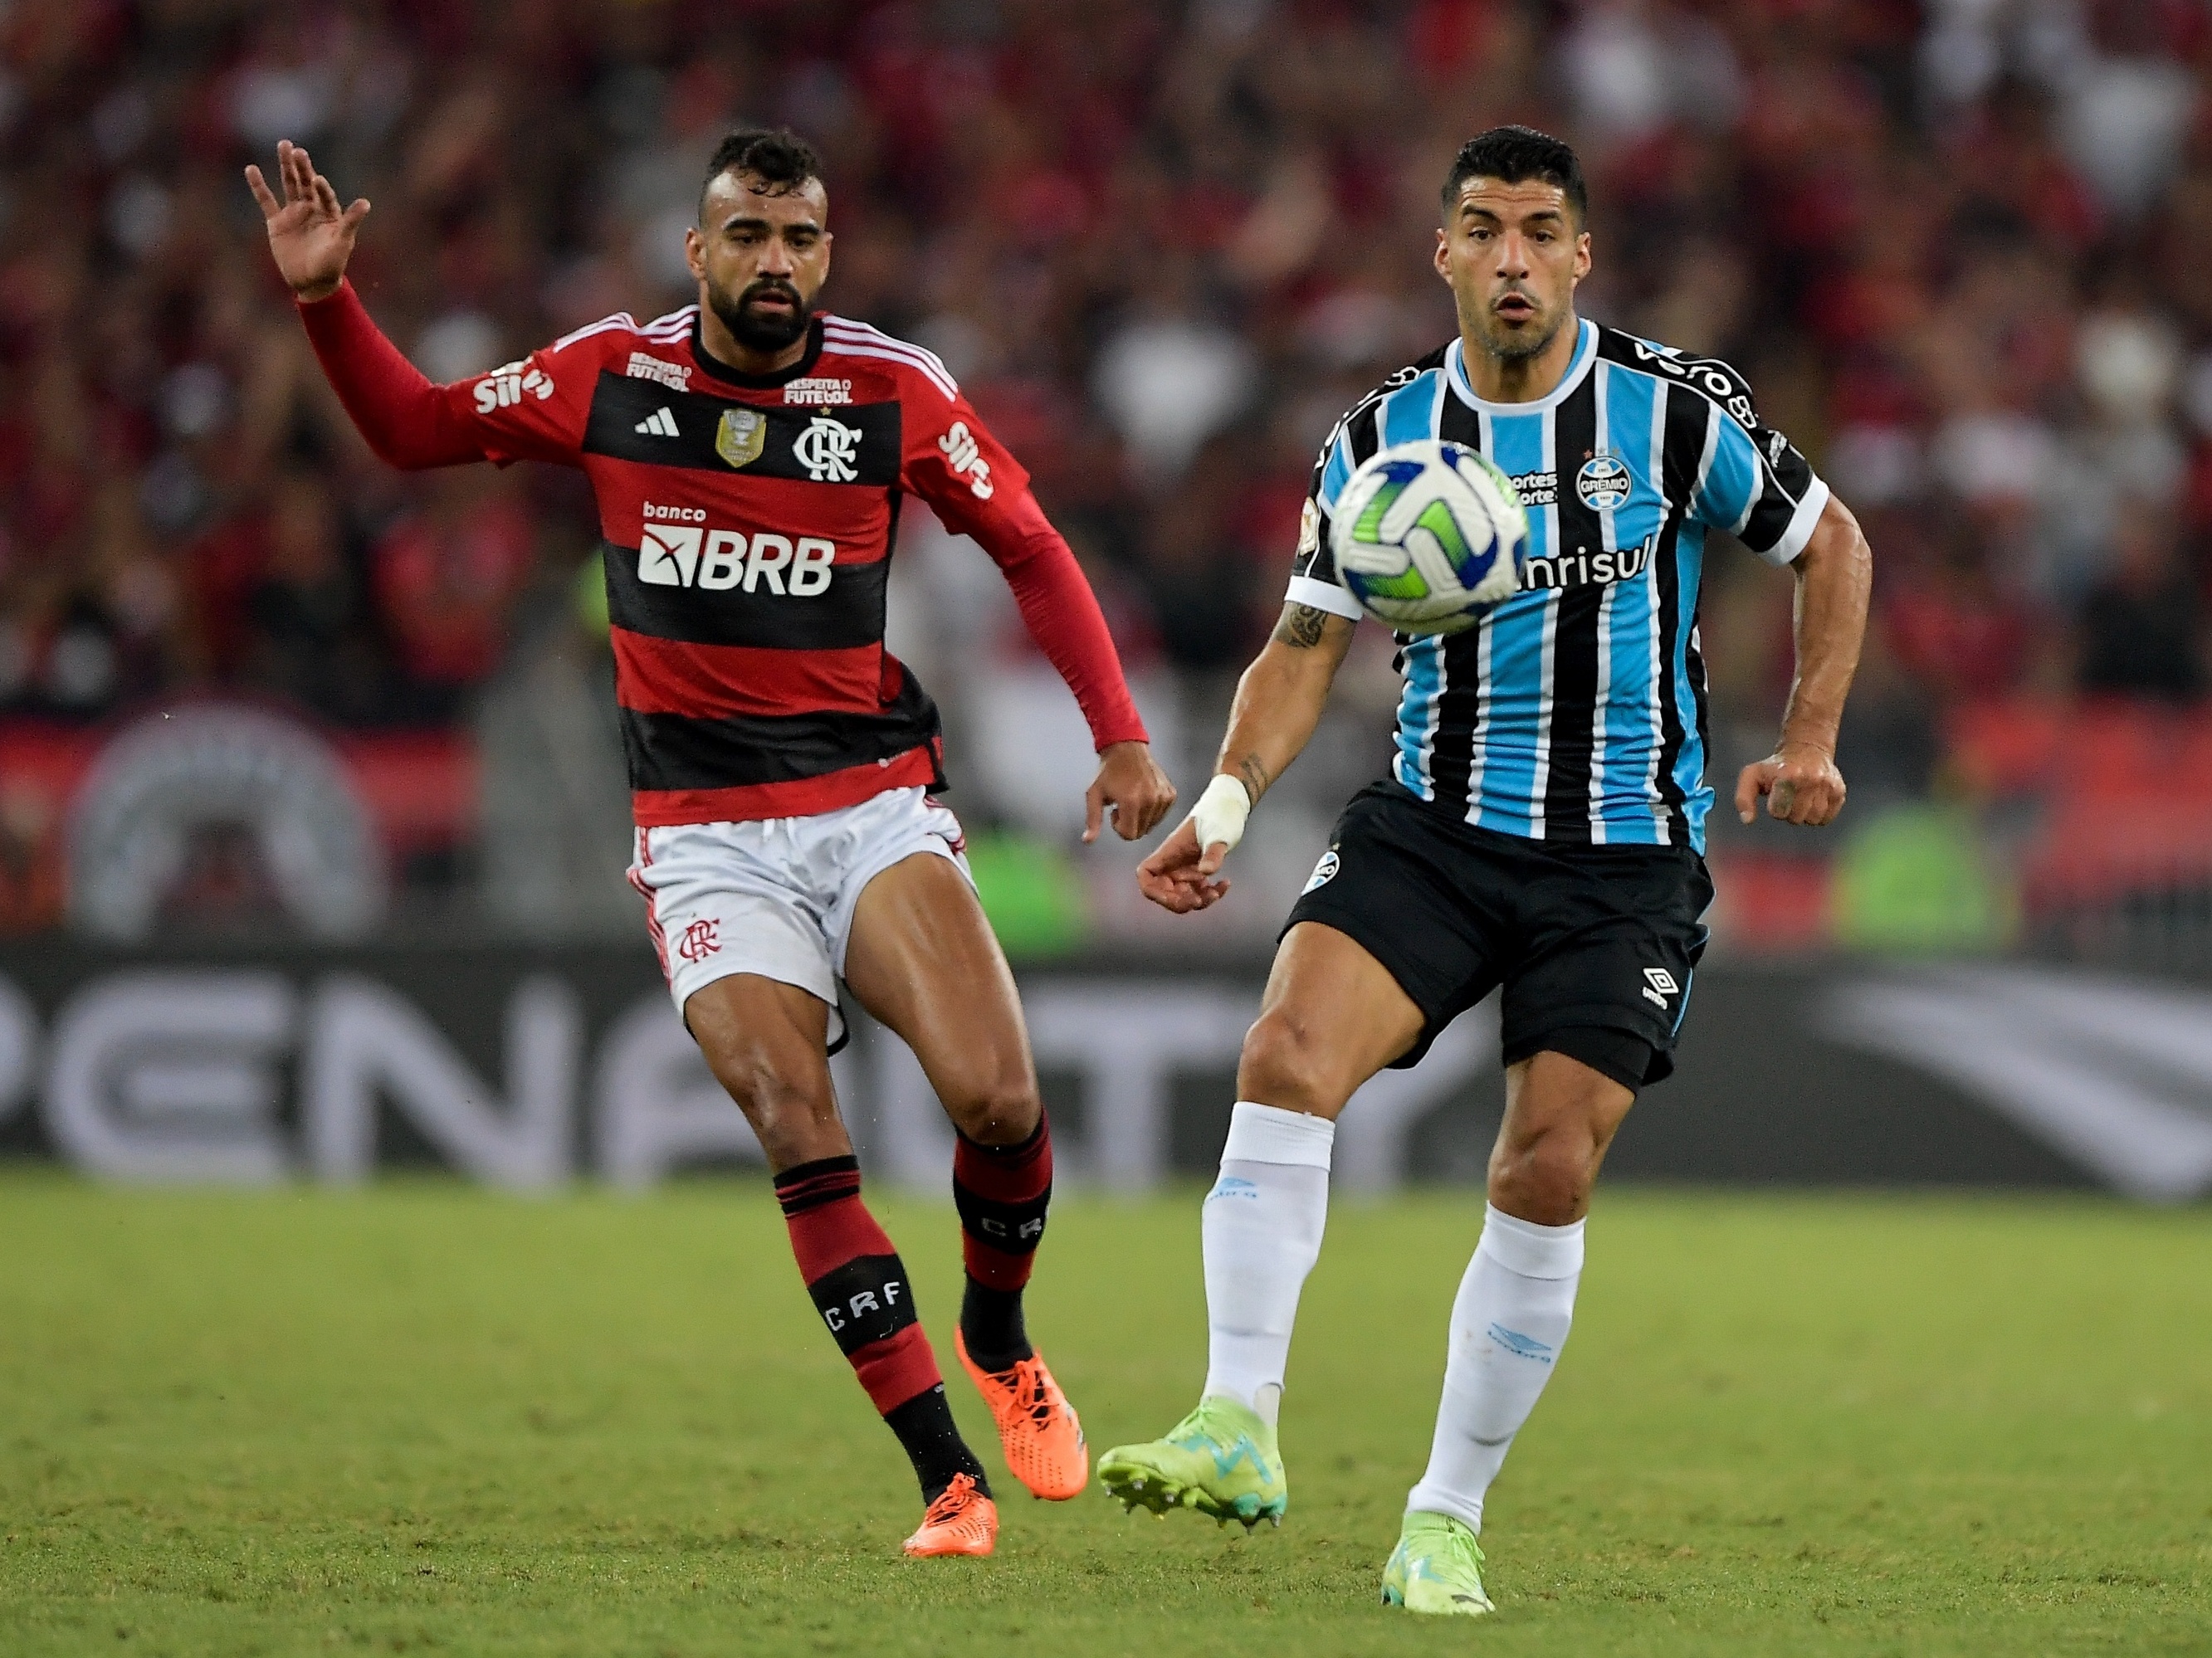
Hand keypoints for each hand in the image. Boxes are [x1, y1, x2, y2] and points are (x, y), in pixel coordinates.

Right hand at [244, 139, 369, 301]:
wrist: (312, 284)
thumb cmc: (332, 265)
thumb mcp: (342, 242)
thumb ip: (351, 221)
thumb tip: (366, 202)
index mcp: (329, 213)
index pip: (325, 195)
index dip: (321, 188)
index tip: (317, 180)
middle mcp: (312, 209)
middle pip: (305, 183)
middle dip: (302, 167)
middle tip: (298, 150)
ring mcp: (294, 213)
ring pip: (289, 185)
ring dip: (286, 166)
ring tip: (285, 145)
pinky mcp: (277, 222)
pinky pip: (266, 201)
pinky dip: (258, 186)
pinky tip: (252, 169)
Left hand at [1083, 740, 1175, 843]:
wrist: (1126, 748)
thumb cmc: (1108, 772)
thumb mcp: (1094, 795)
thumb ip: (1092, 820)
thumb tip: (1087, 841)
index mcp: (1131, 802)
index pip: (1129, 835)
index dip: (1119, 827)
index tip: (1115, 811)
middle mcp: (1150, 801)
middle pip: (1141, 832)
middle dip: (1129, 823)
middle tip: (1123, 804)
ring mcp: (1163, 797)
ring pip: (1151, 825)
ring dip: (1140, 817)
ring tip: (1133, 797)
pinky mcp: (1170, 794)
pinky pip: (1161, 815)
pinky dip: (1152, 810)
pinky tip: (1143, 795)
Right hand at [1136, 816, 1230, 912]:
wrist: (1231, 804)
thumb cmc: (1220, 814)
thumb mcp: (1219, 833)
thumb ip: (1212, 853)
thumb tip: (1205, 872)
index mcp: (1169, 852)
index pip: (1146, 875)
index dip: (1153, 890)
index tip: (1172, 896)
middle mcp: (1174, 862)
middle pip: (1164, 892)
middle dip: (1180, 902)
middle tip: (1199, 900)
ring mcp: (1186, 868)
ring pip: (1183, 895)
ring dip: (1199, 901)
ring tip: (1216, 893)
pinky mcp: (1199, 871)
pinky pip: (1199, 891)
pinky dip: (1211, 893)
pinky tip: (1225, 884)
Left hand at [1735, 740, 1846, 826]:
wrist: (1807, 749)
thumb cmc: (1774, 767)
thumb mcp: (1752, 775)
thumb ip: (1743, 798)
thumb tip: (1747, 820)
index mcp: (1787, 776)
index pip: (1778, 812)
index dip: (1774, 808)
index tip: (1775, 795)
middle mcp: (1810, 780)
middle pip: (1796, 818)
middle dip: (1789, 811)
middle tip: (1789, 795)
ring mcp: (1827, 785)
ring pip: (1813, 819)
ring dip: (1804, 814)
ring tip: (1801, 798)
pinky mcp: (1839, 791)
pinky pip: (1827, 818)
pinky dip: (1819, 815)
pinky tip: (1813, 800)